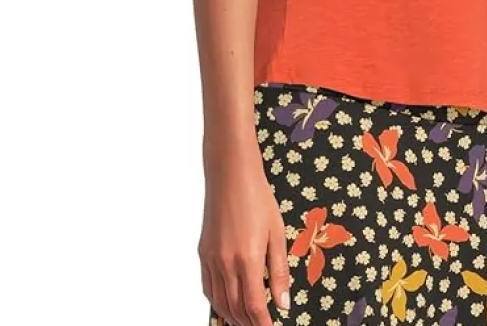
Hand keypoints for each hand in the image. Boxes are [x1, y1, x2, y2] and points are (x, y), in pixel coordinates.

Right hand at [199, 146, 290, 325]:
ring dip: (232, 317)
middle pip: (236, 308)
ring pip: (219, 302)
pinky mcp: (203, 253)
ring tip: (245, 322)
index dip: (262, 323)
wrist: (231, 175)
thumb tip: (284, 303)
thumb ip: (279, 270)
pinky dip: (217, 302)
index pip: (254, 306)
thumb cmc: (258, 199)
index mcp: (247, 259)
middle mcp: (225, 263)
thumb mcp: (277, 232)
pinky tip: (226, 304)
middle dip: (249, 323)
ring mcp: (211, 259)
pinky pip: (207, 287)